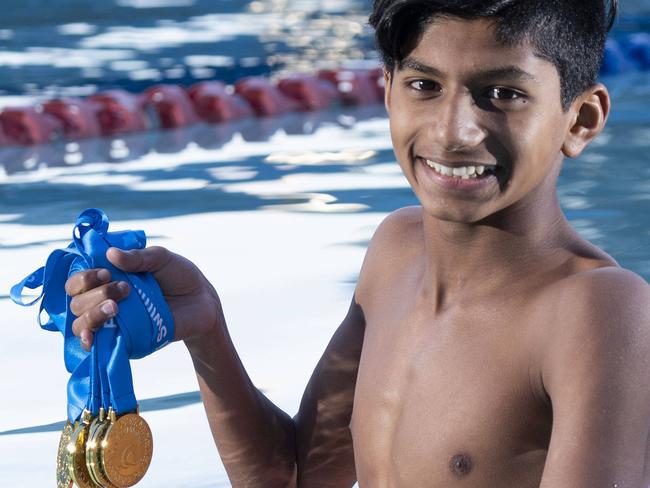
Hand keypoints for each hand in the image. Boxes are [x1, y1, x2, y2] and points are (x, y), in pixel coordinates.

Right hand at [65, 246, 222, 350]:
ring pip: (81, 323)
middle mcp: (105, 300)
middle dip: (94, 294)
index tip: (105, 273)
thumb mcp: (161, 259)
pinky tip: (93, 336)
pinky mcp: (123, 340)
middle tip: (123, 287)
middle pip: (76, 302)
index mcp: (109, 278)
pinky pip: (97, 345)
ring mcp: (113, 322)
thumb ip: (138, 257)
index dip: (83, 278)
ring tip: (116, 307)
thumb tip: (110, 254)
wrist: (202, 302)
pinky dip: (89, 340)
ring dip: (92, 314)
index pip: (78, 281)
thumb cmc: (180, 276)